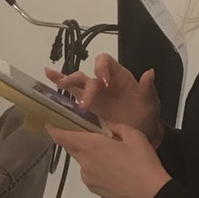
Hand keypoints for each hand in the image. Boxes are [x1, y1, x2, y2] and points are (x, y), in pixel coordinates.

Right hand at [44, 53, 161, 144]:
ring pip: (76, 82)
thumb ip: (148, 89)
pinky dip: (58, 82)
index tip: (104, 83)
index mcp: (118, 76)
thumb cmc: (146, 116)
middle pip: (88, 75)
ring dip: (67, 82)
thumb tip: (149, 73)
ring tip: (59, 85)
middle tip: (84, 104)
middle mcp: (103, 81)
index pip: (106, 63)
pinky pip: (70, 92)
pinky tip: (47, 75)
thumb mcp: (151, 103)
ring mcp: (93, 92)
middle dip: (85, 88)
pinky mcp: (86, 104)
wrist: (142, 134)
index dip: (102, 69)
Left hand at [49, 121, 171, 197]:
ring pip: (82, 160)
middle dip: (76, 138)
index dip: (53, 128)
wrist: (150, 193)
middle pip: (71, 147)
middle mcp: (84, 162)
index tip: (50, 122)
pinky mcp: (93, 188)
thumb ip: (114, 126)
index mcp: (90, 145)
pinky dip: (96, 167)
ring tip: (112, 155)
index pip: (62, 136)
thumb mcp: (133, 134)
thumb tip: (105, 126)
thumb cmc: (142, 161)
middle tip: (91, 133)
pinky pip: (89, 172)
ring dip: (90, 154)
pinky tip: (114, 169)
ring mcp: (87, 177)